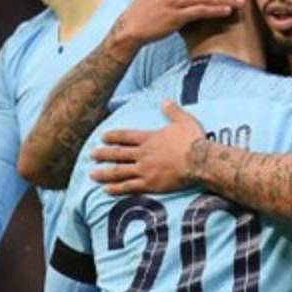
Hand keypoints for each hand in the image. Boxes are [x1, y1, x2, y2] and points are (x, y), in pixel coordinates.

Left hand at [90, 101, 204, 194]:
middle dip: (103, 154)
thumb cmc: (193, 140)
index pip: (126, 136)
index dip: (113, 136)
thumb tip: (165, 101)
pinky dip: (116, 188)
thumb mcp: (184, 120)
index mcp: (149, 138)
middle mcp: (143, 153)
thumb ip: (172, 111)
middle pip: (118, 154)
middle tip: (92, 155)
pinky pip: (129, 186)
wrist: (199, 160)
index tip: (103, 137)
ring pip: (119, 171)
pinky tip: (106, 190)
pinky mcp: (150, 184)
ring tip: (92, 175)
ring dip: (104, 173)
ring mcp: (144, 169)